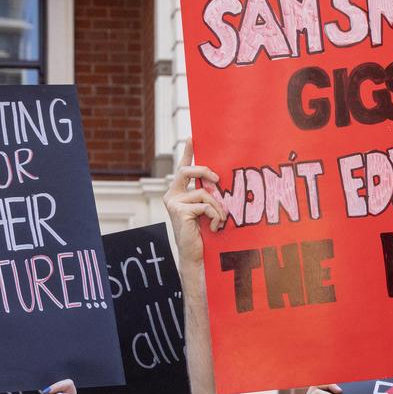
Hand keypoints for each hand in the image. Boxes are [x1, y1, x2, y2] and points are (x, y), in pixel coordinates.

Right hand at [163, 139, 226, 268]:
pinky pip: (206, 205)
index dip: (187, 152)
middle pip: (187, 171)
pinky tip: (214, 227)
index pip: (183, 168)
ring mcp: (174, 203)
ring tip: (220, 220)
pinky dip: (215, 216)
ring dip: (218, 207)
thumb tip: (218, 181)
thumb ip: (207, 195)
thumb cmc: (202, 233)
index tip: (191, 137)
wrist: (195, 255)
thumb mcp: (205, 209)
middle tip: (217, 179)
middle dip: (204, 171)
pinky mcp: (180, 211)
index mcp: (178, 192)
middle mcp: (172, 195)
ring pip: (204, 193)